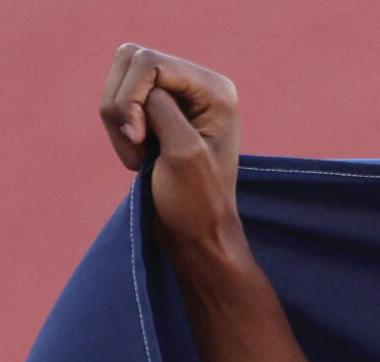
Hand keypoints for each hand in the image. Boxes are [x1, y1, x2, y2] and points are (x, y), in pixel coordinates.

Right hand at [98, 45, 241, 253]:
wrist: (194, 234)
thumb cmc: (196, 202)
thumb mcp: (183, 152)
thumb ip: (162, 109)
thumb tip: (140, 80)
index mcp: (217, 90)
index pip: (150, 63)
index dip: (133, 97)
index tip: (139, 140)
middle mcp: (198, 84)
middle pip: (130, 61)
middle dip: (121, 105)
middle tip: (137, 145)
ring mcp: (175, 94)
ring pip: (118, 77)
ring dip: (115, 117)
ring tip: (137, 154)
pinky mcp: (155, 107)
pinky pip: (115, 97)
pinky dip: (115, 125)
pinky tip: (136, 153)